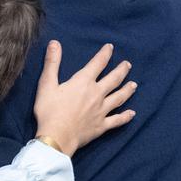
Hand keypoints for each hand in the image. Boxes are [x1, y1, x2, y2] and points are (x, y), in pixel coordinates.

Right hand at [33, 41, 136, 155]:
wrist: (57, 137)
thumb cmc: (49, 110)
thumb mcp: (46, 84)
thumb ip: (52, 63)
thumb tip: (55, 43)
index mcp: (83, 82)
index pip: (97, 63)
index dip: (105, 54)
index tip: (110, 47)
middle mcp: (96, 94)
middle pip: (113, 80)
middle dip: (121, 70)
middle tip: (127, 64)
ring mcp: (101, 111)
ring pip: (119, 98)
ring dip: (127, 90)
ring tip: (134, 85)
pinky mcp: (102, 126)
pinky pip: (117, 120)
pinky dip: (125, 117)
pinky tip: (132, 114)